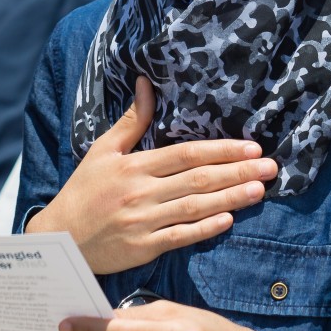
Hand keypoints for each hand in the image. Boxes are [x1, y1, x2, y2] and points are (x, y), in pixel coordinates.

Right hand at [27, 77, 276, 273]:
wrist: (59, 239)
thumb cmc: (83, 191)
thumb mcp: (102, 151)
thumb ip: (131, 120)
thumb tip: (145, 82)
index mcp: (134, 166)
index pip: (186, 154)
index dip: (221, 150)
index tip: (251, 147)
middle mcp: (142, 192)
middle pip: (198, 179)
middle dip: (237, 172)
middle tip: (270, 166)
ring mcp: (144, 221)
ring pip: (195, 206)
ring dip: (230, 197)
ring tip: (260, 190)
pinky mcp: (144, 248)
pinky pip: (180, 236)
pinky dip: (205, 228)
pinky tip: (229, 220)